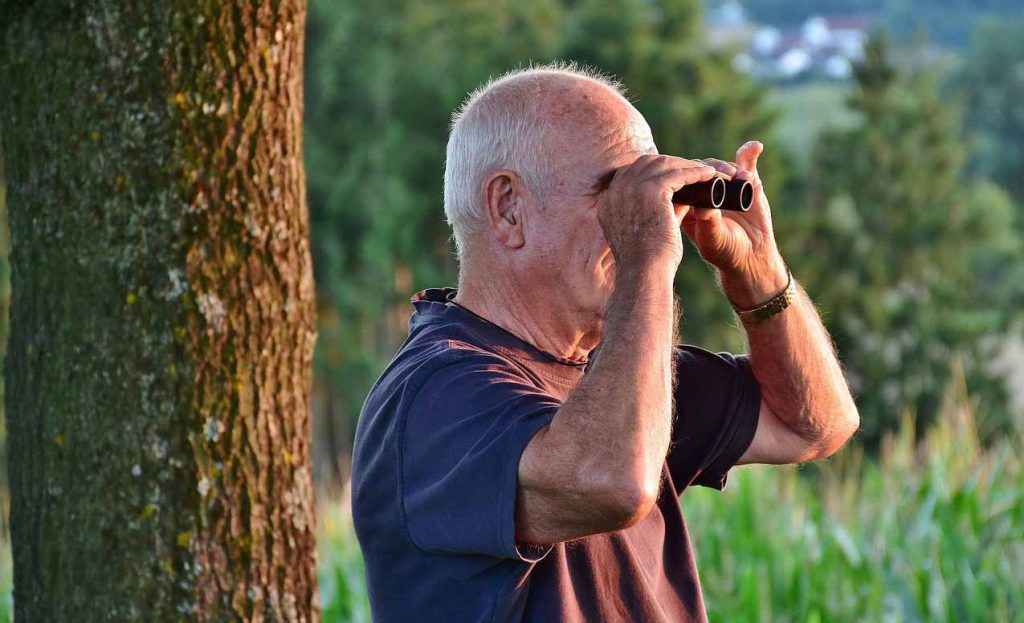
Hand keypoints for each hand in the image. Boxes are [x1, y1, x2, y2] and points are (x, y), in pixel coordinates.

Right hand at [598, 154, 716, 270]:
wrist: (644, 275)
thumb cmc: (647, 263)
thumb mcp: (646, 232)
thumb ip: (660, 211)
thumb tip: (684, 197)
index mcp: (608, 202)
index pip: (631, 174)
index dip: (654, 171)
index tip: (674, 176)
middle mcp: (615, 191)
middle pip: (647, 163)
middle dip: (672, 164)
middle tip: (693, 170)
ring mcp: (631, 188)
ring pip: (664, 165)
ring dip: (687, 166)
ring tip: (706, 172)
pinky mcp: (651, 191)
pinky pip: (678, 173)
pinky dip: (695, 172)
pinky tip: (710, 175)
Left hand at [681, 141, 788, 307]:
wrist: (750, 256)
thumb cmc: (726, 252)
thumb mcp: (714, 240)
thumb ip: (708, 222)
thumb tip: (702, 205)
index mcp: (686, 203)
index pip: (682, 180)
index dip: (691, 174)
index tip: (705, 178)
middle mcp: (703, 191)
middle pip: (700, 168)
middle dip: (713, 168)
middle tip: (726, 175)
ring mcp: (724, 185)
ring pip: (721, 166)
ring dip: (730, 166)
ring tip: (741, 177)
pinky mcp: (745, 182)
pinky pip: (745, 164)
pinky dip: (749, 154)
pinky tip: (756, 147)